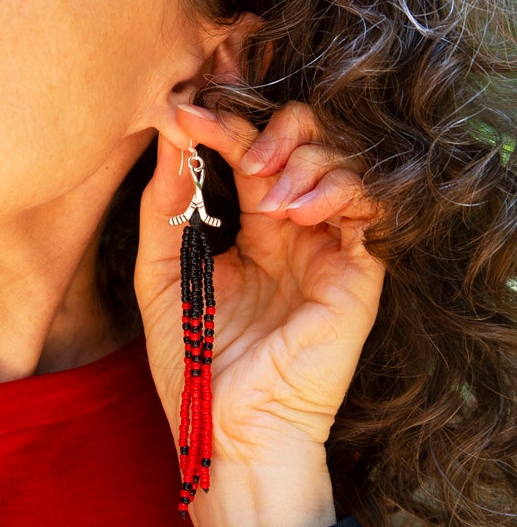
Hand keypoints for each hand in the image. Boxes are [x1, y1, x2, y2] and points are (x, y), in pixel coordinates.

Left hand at [136, 102, 384, 526]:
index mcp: (250, 229)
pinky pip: (366, 205)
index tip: (188, 99)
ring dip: (299, 157)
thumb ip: (164, 203)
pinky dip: (335, 189)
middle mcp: (292, 229)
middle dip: (263, 126)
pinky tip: (293, 209)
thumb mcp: (160, 270)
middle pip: (298, 143)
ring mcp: (327, 247)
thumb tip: (170, 131)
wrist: (227, 427)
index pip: (247, 152)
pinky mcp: (357, 271)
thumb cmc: (192, 357)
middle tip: (227, 133)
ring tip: (264, 193)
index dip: (225, 118)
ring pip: (335, 161)